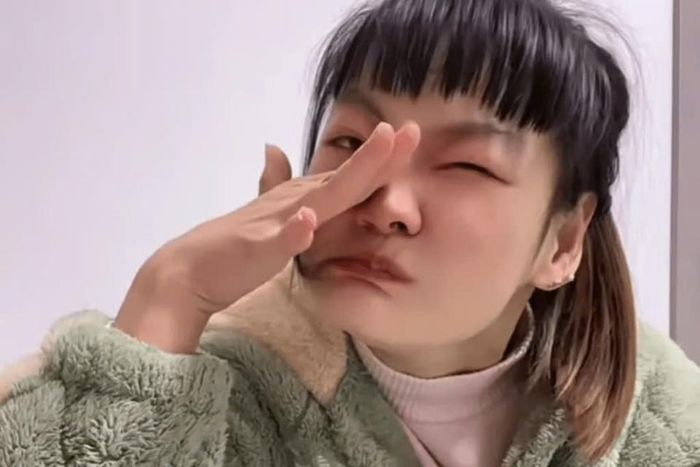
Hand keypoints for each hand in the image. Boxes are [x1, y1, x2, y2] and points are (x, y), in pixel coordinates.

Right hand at [114, 121, 420, 352]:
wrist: (189, 271)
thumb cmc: (235, 247)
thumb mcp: (270, 216)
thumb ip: (280, 187)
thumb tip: (273, 148)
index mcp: (304, 200)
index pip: (350, 179)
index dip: (381, 159)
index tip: (411, 137)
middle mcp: (294, 203)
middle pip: (344, 179)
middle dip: (379, 155)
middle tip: (412, 130)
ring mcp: (274, 223)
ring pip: (319, 199)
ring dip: (351, 176)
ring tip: (380, 150)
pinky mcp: (254, 249)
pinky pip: (274, 242)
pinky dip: (292, 232)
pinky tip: (306, 222)